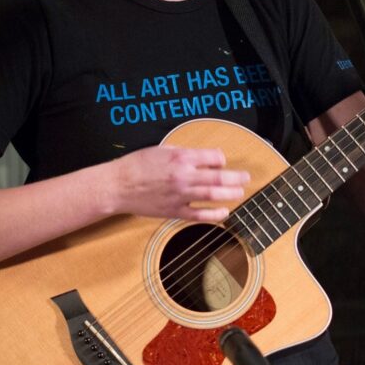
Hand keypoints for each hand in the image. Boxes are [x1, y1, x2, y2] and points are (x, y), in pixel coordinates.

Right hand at [110, 145, 249, 220]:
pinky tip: (224, 212)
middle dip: (236, 178)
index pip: (214, 157)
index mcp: (181, 157)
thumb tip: (205, 158)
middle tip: (246, 178)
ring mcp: (180, 195)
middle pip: (218, 177)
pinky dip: (214, 215)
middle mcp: (183, 175)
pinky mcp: (174, 210)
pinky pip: (199, 215)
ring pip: (212, 195)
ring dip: (231, 194)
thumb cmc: (138, 165)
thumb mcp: (163, 149)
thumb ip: (185, 153)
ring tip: (240, 193)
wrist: (118, 186)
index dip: (221, 159)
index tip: (222, 162)